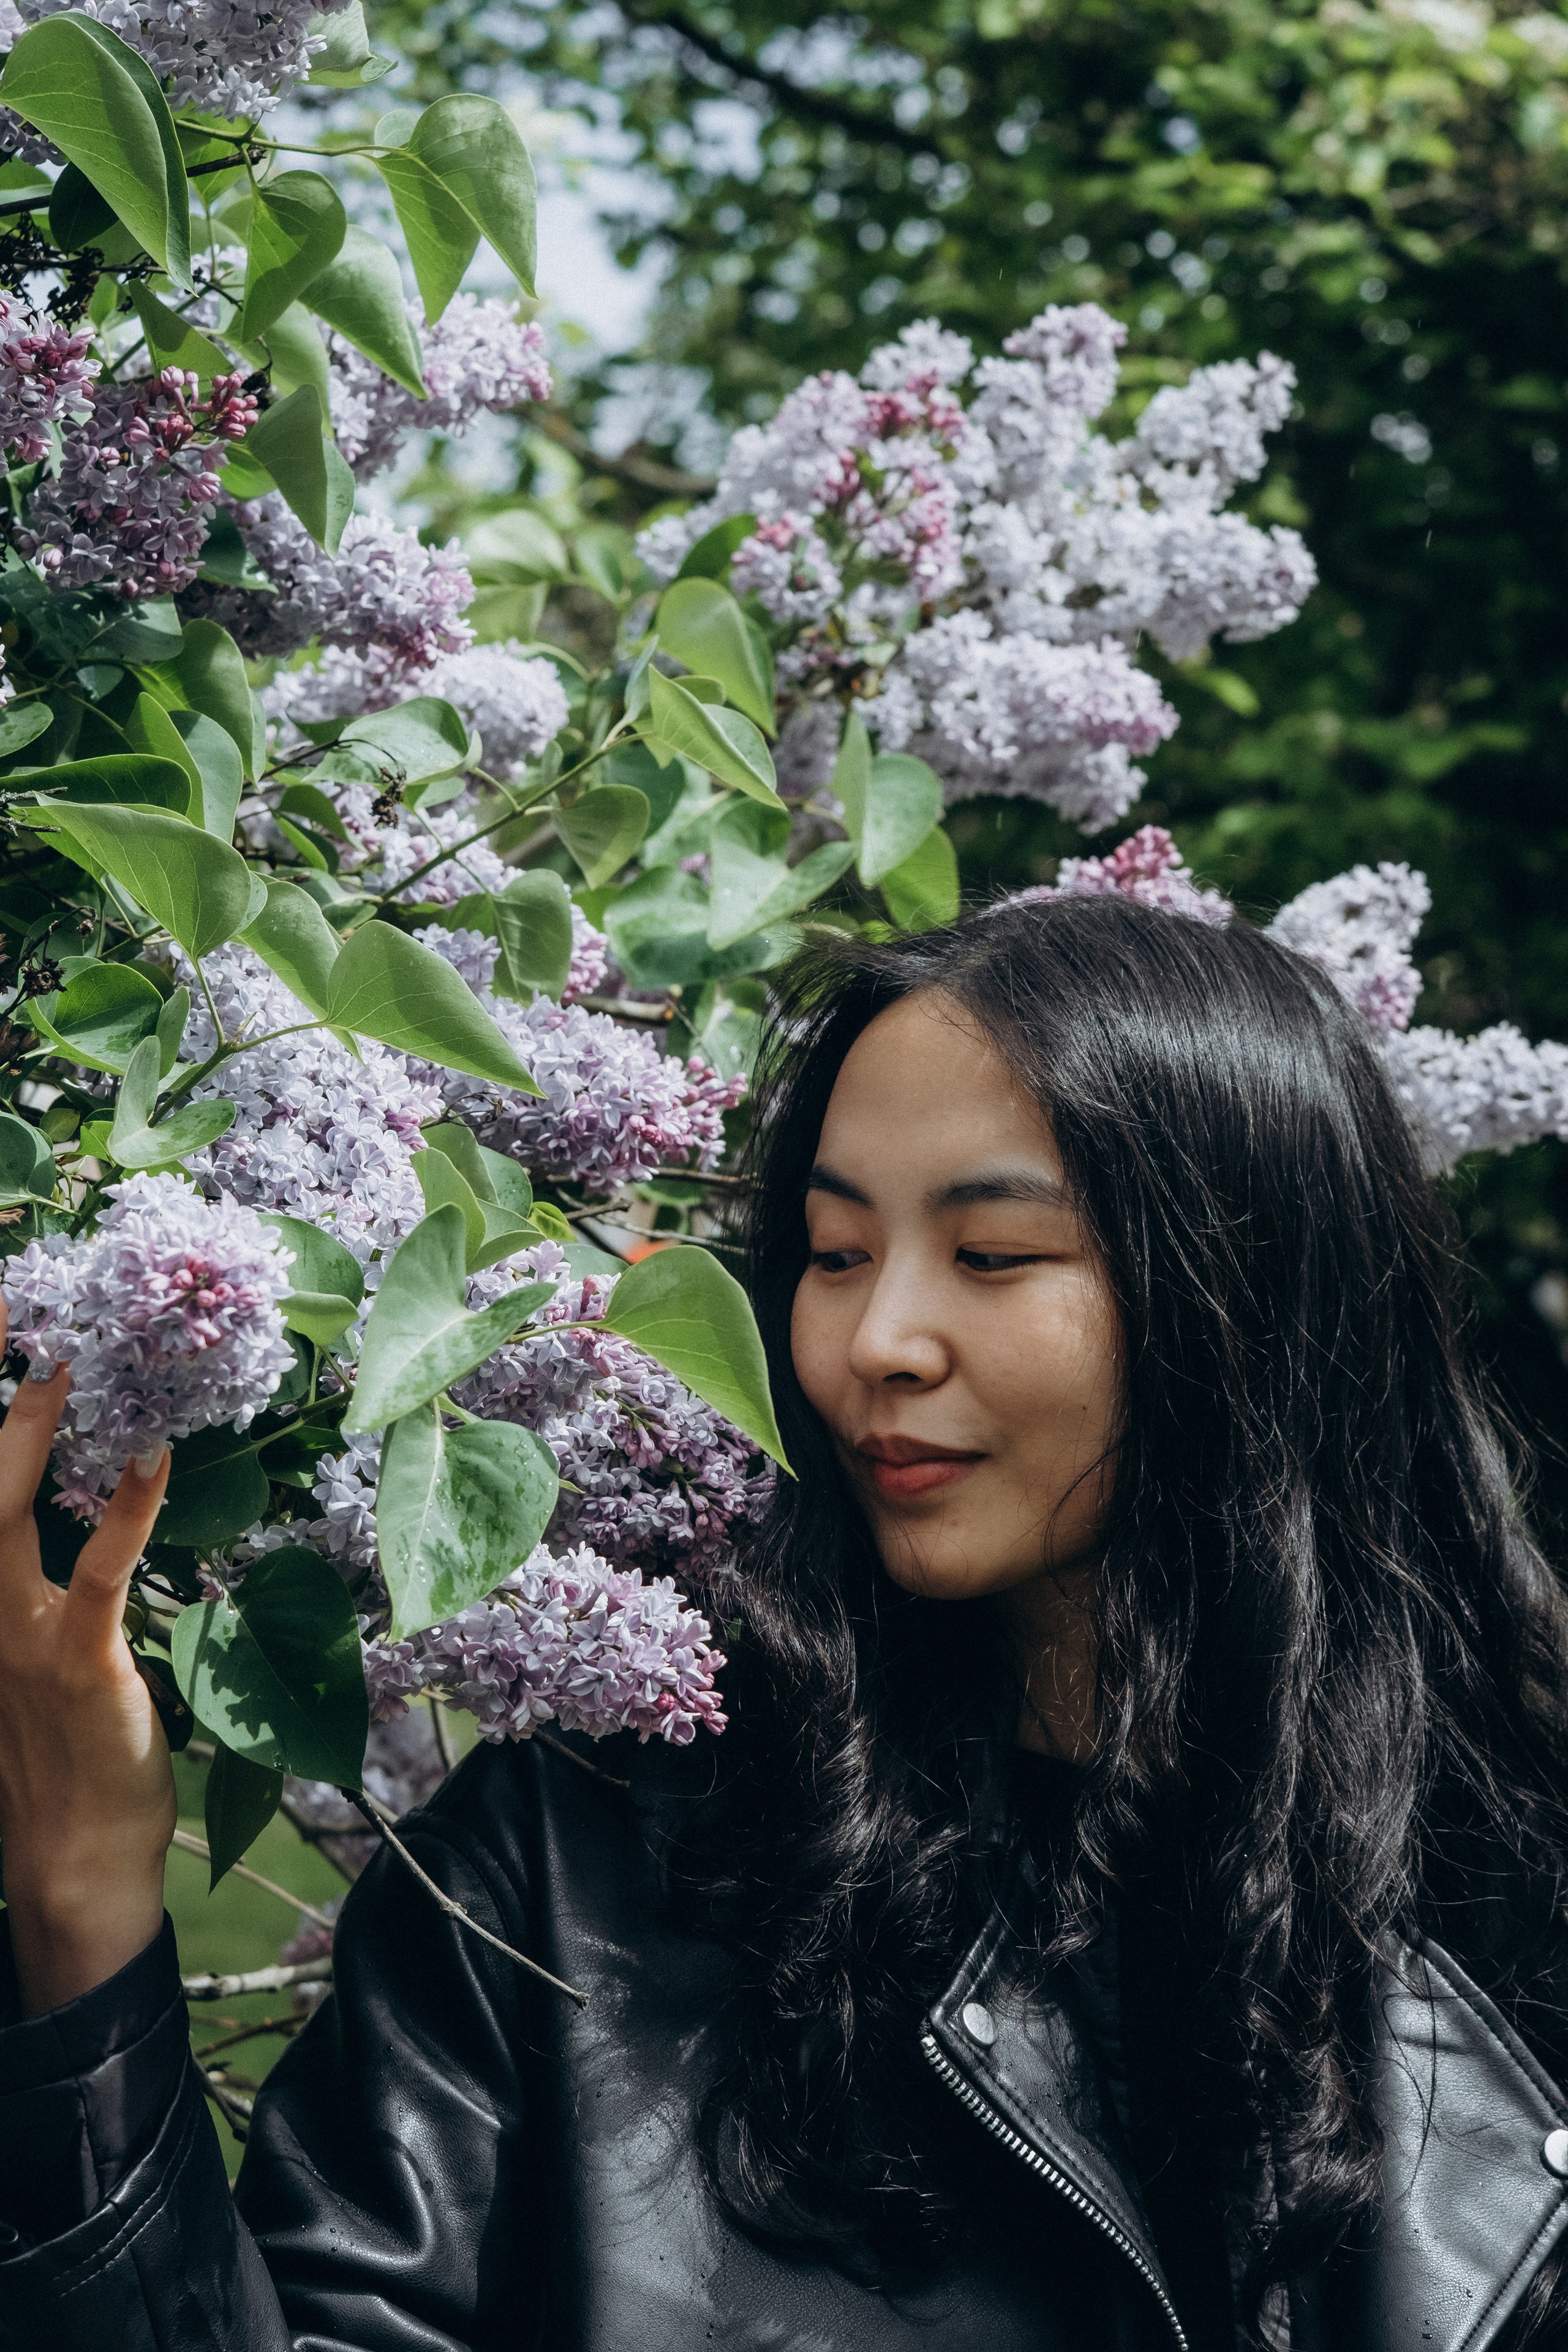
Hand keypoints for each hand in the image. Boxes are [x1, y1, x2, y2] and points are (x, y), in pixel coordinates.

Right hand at [0, 1303, 174, 2015]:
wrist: (69, 1863)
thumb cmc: (58, 1760)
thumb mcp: (19, 1666)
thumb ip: (23, 1596)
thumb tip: (66, 1523)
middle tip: (8, 1318)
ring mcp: (12, 1634)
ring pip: (2, 1513)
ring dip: (29, 1433)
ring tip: (64, 1363)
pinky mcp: (75, 1659)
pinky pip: (100, 1571)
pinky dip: (129, 1510)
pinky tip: (154, 1459)